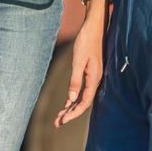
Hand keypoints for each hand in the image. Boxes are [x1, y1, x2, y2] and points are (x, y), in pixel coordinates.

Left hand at [58, 0, 106, 125]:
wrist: (94, 26)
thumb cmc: (86, 41)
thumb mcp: (78, 60)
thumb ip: (75, 80)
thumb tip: (71, 99)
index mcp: (94, 79)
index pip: (84, 103)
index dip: (73, 113)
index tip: (62, 121)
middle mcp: (95, 80)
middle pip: (83, 102)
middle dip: (70, 114)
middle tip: (57, 124)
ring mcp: (93, 77)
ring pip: (82, 97)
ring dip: (71, 107)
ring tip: (59, 117)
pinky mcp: (90, 72)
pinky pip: (82, 90)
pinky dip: (73, 97)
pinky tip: (66, 103)